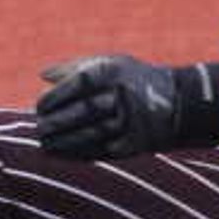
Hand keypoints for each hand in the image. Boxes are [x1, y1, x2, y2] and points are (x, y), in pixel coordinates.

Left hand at [33, 53, 218, 160]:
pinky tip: (63, 155)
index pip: (76, 84)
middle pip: (83, 112)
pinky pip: (103, 150)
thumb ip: (75, 67)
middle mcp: (124, 95)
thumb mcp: (110, 63)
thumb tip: (43, 76)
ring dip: (64, 143)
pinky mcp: (136, 143)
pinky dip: (80, 154)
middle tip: (39, 129)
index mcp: (114, 71)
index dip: (54, 98)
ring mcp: (132, 120)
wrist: (178, 103)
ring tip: (45, 145)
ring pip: (91, 134)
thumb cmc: (133, 79)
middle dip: (56, 123)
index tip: (40, 107)